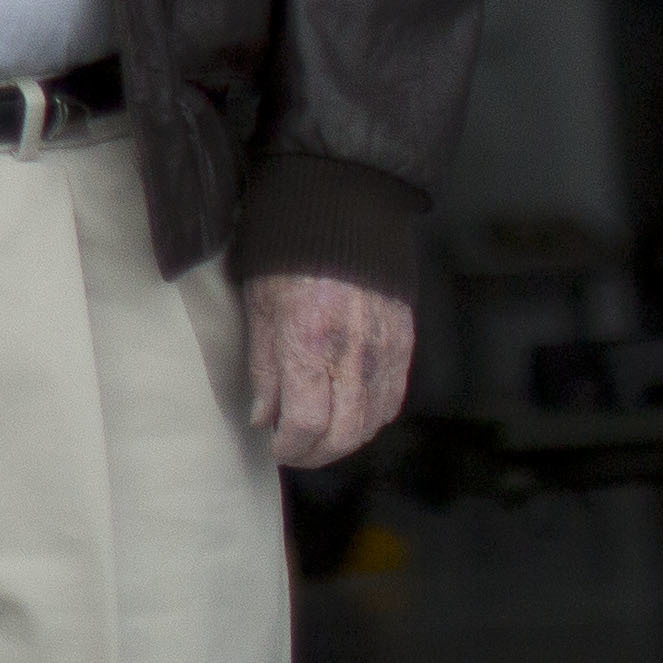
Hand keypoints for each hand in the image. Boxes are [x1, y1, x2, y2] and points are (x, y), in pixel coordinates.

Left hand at [246, 267, 412, 469]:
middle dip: (317, 454)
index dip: (290, 446)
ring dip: (345, 440)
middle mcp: (352, 354)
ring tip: (319, 438)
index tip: (276, 447)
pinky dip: (372, 417)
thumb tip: (263, 417)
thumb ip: (263, 366)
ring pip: (372, 422)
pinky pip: (392, 398)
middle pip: (344, 434)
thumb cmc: (287, 253)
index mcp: (309, 343)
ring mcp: (384, 350)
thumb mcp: (259, 305)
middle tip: (296, 452)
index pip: (305, 422)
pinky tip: (351, 414)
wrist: (341, 208)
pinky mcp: (404, 343)